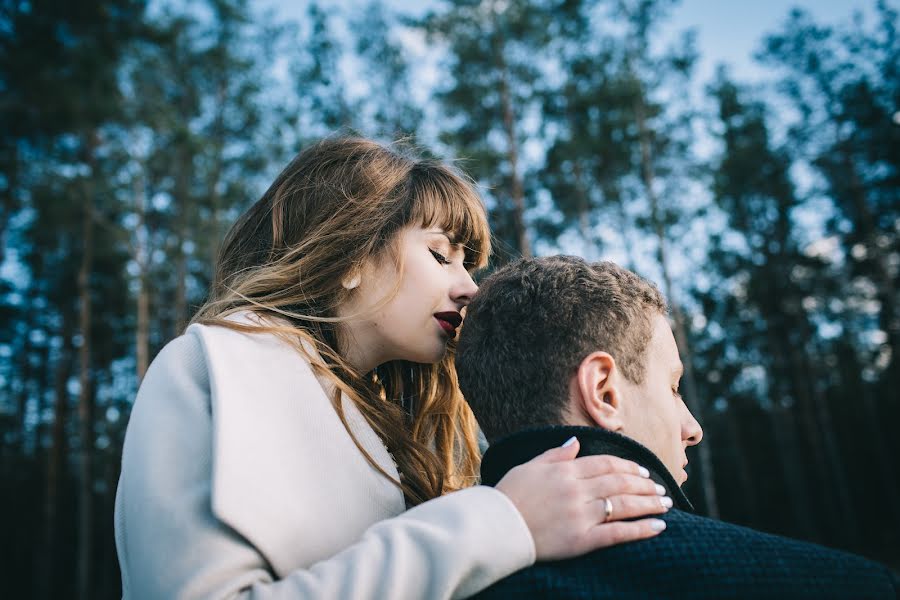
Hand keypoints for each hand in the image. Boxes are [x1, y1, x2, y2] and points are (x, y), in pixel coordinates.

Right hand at [495, 437, 667, 560]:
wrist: (495, 528)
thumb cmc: (508, 496)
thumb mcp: (529, 467)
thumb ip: (556, 454)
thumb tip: (575, 441)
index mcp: (565, 471)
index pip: (605, 464)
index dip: (628, 467)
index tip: (644, 471)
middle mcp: (576, 490)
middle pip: (619, 483)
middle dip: (645, 484)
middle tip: (662, 488)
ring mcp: (580, 515)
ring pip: (624, 505)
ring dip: (649, 503)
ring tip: (666, 504)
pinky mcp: (581, 540)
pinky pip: (618, 533)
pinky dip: (640, 529)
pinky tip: (658, 527)